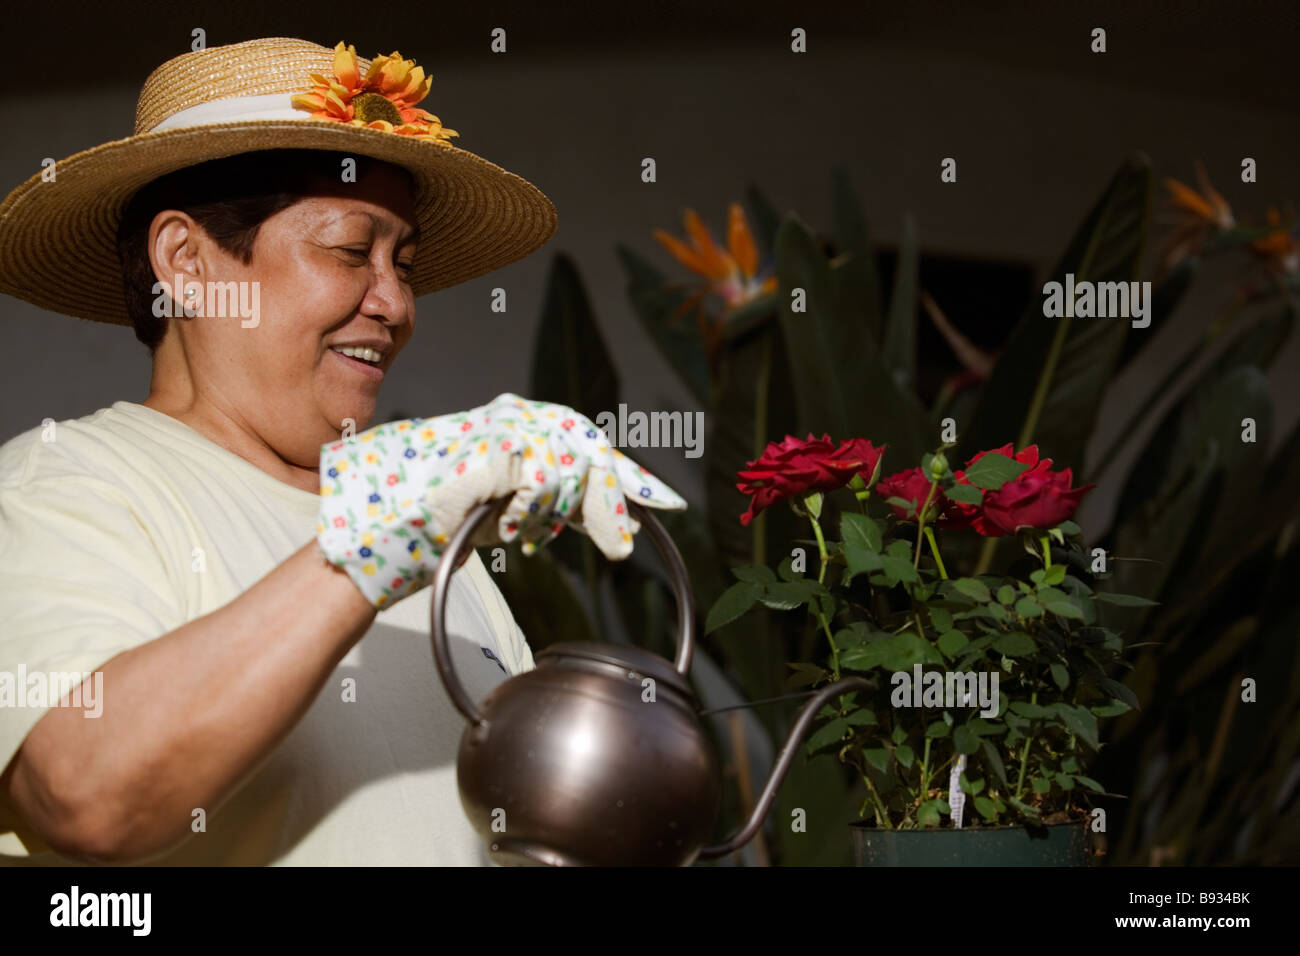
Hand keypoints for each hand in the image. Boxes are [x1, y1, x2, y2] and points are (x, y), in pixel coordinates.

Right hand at [315, 393, 687, 607]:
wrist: (387, 526)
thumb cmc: (444, 520)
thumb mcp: (514, 511)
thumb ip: (561, 506)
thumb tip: (617, 527)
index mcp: (526, 427)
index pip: (593, 446)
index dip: (632, 477)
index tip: (670, 503)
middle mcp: (518, 416)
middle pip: (590, 454)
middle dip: (609, 504)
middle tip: (620, 548)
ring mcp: (502, 427)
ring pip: (568, 470)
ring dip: (553, 516)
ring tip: (526, 539)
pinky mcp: (490, 445)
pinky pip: (538, 481)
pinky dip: (529, 514)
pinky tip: (510, 532)